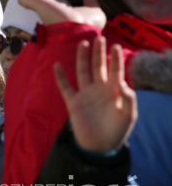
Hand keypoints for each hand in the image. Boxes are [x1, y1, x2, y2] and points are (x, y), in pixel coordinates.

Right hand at [53, 37, 136, 152]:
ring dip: (82, 58)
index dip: (115, 59)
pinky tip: (57, 65)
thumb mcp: (128, 116)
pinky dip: (60, 76)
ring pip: (82, 72)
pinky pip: (65, 86)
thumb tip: (121, 83)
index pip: (115, 71)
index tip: (116, 46)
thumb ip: (128, 99)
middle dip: (99, 53)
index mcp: (113, 91)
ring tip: (82, 44)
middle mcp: (98, 89)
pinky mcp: (73, 101)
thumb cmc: (117, 131)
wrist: (99, 146)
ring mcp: (85, 94)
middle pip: (98, 67)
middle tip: (99, 39)